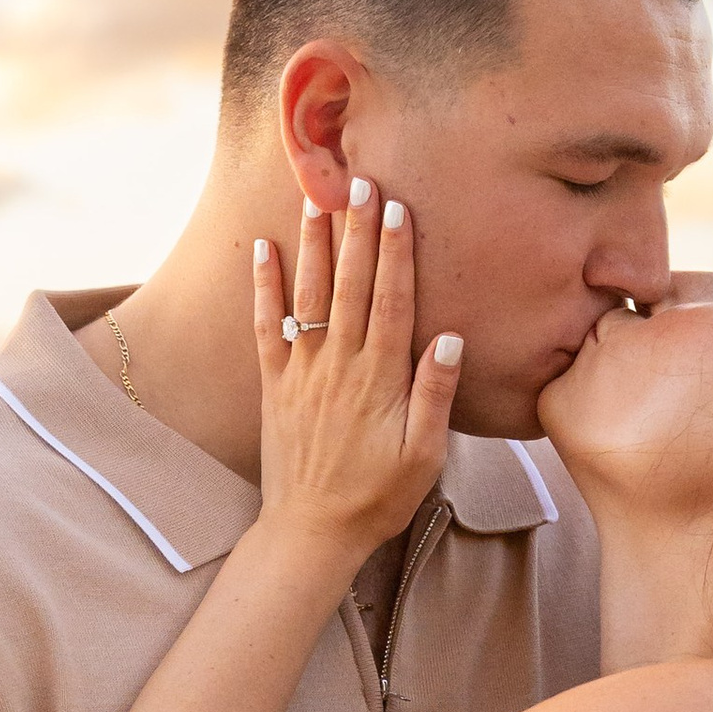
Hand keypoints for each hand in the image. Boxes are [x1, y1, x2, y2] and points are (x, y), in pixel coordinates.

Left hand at [255, 185, 459, 557]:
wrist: (312, 531)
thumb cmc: (378, 497)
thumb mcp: (424, 455)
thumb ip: (434, 394)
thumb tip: (449, 337)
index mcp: (381, 378)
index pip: (392, 300)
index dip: (395, 251)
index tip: (396, 207)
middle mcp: (340, 364)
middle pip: (351, 284)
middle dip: (356, 230)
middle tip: (359, 180)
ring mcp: (303, 371)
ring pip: (309, 294)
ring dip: (314, 243)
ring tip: (317, 197)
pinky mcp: (275, 385)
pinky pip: (267, 326)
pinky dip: (264, 287)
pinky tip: (263, 249)